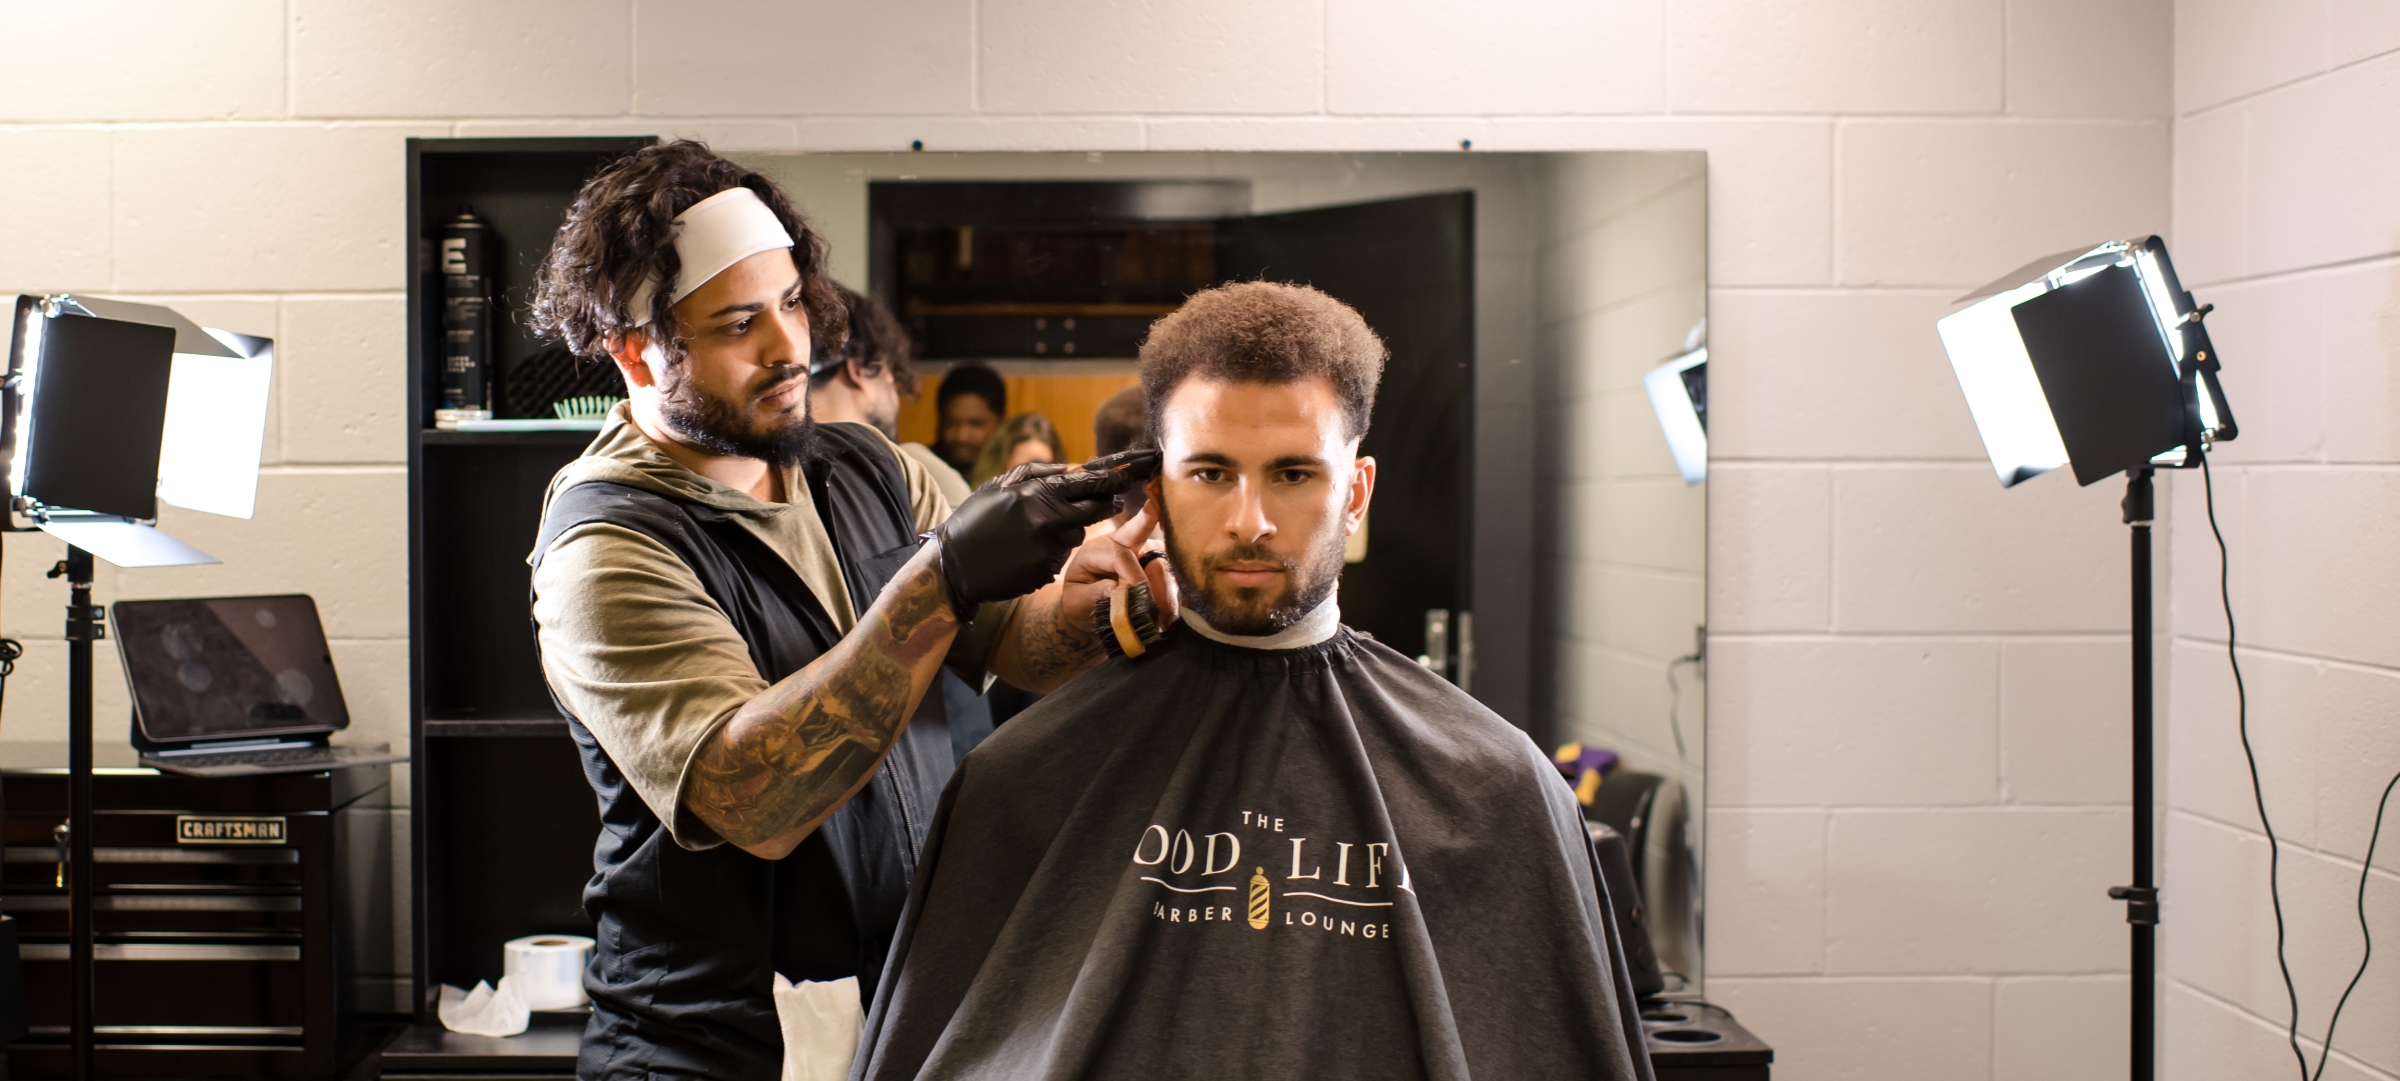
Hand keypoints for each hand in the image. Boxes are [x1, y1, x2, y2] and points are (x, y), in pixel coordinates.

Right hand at [934, 462, 1135, 608]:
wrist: (954, 565)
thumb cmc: (975, 521)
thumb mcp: (998, 486)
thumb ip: (1036, 473)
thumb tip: (1070, 467)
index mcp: (1035, 494)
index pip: (1084, 483)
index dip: (1107, 480)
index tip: (1122, 478)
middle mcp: (1046, 520)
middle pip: (1092, 510)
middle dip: (1106, 504)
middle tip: (1116, 500)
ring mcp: (1048, 548)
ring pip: (1076, 536)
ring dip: (1068, 531)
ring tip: (1040, 531)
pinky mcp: (1045, 571)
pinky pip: (1060, 558)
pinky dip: (1051, 553)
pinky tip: (1028, 553)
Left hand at [1056, 503, 1178, 651]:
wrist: (1088, 609)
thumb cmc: (1079, 603)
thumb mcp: (1076, 601)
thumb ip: (1092, 594)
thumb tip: (1115, 589)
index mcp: (1098, 549)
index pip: (1120, 554)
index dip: (1133, 576)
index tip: (1141, 601)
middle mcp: (1122, 543)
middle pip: (1149, 551)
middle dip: (1158, 581)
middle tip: (1159, 612)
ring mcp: (1142, 551)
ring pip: (1165, 564)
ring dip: (1168, 593)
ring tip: (1164, 621)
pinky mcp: (1156, 564)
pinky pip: (1171, 577)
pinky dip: (1172, 599)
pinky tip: (1169, 619)